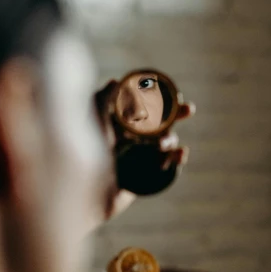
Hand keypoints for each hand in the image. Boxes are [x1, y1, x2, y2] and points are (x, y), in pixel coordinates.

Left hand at [93, 80, 193, 221]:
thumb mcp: (89, 121)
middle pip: (160, 123)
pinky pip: (168, 167)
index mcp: (119, 124)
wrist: (81, 189)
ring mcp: (140, 159)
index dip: (161, 99)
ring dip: (170, 139)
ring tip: (161, 144)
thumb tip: (116, 82)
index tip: (175, 92)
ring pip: (166, 143)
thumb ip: (101, 100)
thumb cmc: (80, 154)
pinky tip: (182, 154)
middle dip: (177, 114)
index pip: (144, 107)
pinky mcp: (146, 178)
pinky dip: (178, 159)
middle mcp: (131, 140)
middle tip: (189, 109)